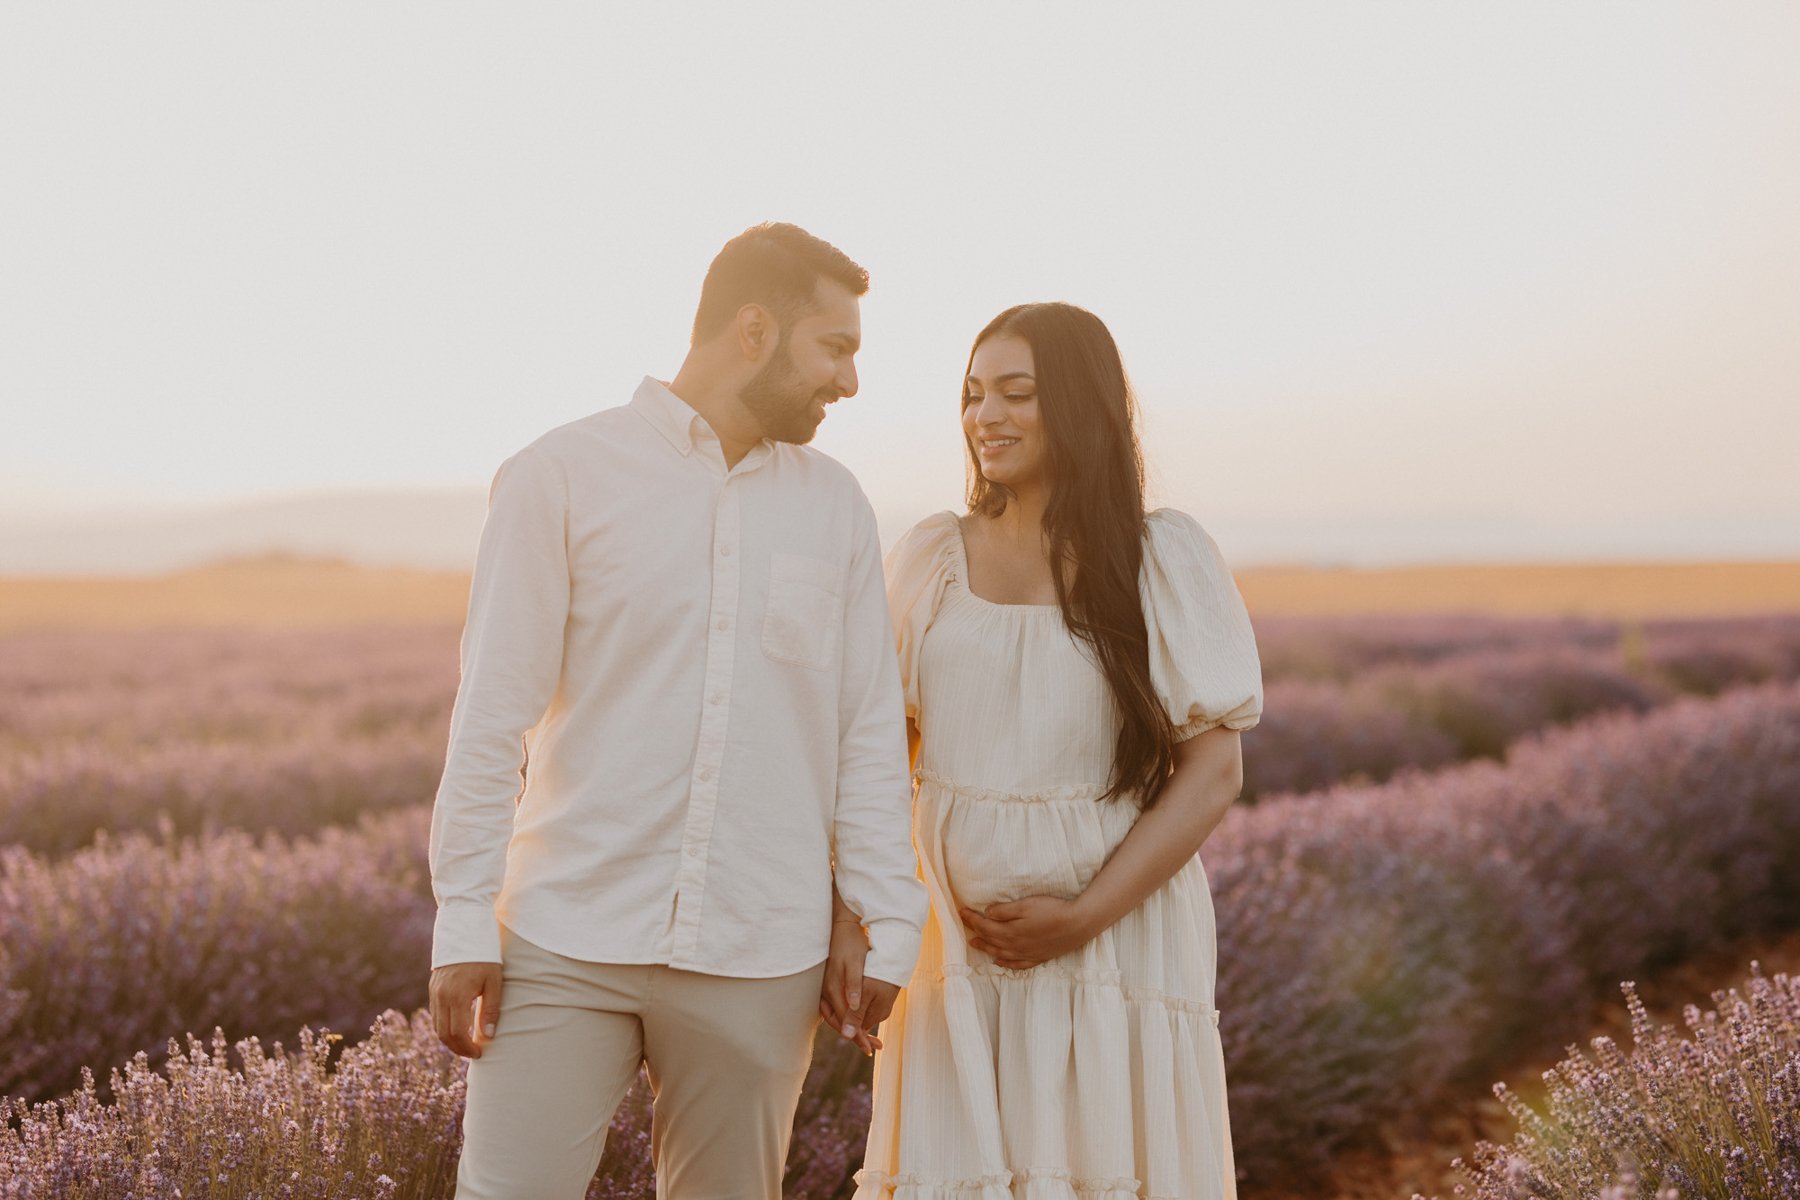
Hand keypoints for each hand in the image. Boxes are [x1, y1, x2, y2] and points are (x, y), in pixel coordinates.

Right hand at [430, 961, 502, 1058]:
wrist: (465, 928)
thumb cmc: (485, 955)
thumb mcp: (494, 981)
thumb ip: (490, 1009)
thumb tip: (488, 1036)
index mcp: (456, 996)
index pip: (457, 1033)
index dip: (467, 1048)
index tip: (480, 1053)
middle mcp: (441, 996)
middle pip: (443, 1034)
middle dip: (458, 1048)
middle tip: (473, 1053)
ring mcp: (434, 992)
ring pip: (436, 1026)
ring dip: (450, 1039)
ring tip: (467, 1043)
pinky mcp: (433, 987)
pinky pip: (435, 1014)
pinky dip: (444, 1025)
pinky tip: (458, 1027)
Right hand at [820, 920, 882, 1054]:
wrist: (842, 924)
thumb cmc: (851, 943)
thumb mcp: (855, 964)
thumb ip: (853, 987)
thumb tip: (854, 1009)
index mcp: (832, 990)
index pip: (844, 1022)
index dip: (857, 1036)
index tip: (869, 1048)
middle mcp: (826, 992)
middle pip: (840, 1023)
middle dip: (856, 1036)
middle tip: (874, 1047)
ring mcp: (825, 989)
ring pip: (838, 1017)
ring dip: (852, 1028)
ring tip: (869, 1037)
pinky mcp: (829, 984)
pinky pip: (836, 1008)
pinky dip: (847, 1017)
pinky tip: (857, 1018)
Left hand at [961, 895, 1094, 969]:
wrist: (1077, 924)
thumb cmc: (1052, 911)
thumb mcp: (1025, 905)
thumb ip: (1005, 911)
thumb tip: (987, 913)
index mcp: (1010, 932)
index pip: (985, 925)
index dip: (971, 918)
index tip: (961, 911)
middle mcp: (1015, 946)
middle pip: (990, 940)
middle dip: (976, 932)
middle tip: (964, 927)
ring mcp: (1027, 954)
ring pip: (1000, 953)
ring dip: (986, 948)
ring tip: (975, 944)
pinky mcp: (1038, 957)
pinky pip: (1017, 964)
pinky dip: (1005, 963)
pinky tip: (999, 961)